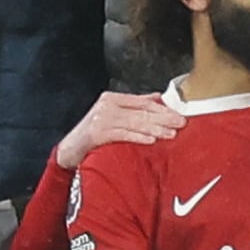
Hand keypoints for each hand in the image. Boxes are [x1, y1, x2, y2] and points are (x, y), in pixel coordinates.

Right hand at [56, 92, 186, 167]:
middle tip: (181, 123)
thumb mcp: (113, 116)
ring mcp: (101, 119)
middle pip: (141, 112)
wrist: (68, 150)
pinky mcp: (97, 133)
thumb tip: (157, 98)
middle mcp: (107, 105)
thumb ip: (133, 106)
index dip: (162, 108)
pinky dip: (138, 137)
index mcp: (112, 99)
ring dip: (155, 129)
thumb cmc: (93, 135)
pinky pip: (123, 134)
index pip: (143, 102)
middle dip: (163, 118)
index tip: (178, 114)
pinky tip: (151, 140)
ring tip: (171, 133)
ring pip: (135, 123)